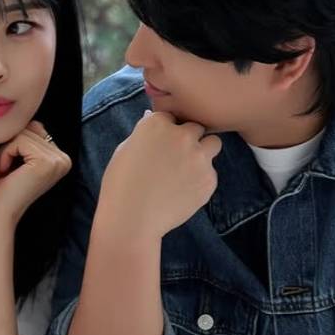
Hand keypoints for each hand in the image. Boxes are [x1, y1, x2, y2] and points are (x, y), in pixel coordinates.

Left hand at [0, 121, 71, 222]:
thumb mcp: (15, 156)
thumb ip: (25, 136)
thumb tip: (28, 115)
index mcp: (59, 158)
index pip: (32, 128)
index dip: (13, 142)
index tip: (7, 165)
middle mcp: (64, 159)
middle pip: (29, 128)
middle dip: (9, 144)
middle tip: (2, 169)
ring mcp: (58, 162)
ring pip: (23, 133)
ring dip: (5, 150)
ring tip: (3, 170)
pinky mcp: (46, 163)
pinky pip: (20, 140)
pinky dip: (5, 153)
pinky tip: (4, 171)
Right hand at [98, 110, 221, 239]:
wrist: (132, 219)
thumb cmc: (120, 185)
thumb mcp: (124, 150)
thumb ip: (144, 132)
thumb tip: (152, 116)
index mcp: (157, 124)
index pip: (171, 116)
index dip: (167, 129)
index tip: (161, 143)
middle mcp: (182, 135)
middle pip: (196, 127)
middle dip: (189, 138)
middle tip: (176, 157)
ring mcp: (199, 157)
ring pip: (213, 145)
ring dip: (203, 152)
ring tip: (186, 171)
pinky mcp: (209, 179)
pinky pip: (210, 172)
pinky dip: (201, 179)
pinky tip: (183, 191)